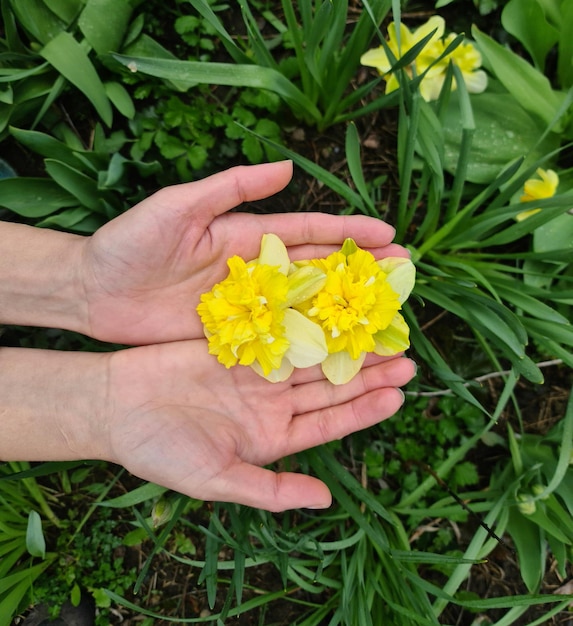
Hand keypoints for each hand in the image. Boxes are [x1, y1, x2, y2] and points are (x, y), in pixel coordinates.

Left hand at [80, 161, 405, 344]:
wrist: (94, 292)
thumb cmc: (130, 244)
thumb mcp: (177, 206)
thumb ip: (230, 187)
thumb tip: (287, 167)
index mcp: (246, 236)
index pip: (310, 231)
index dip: (350, 231)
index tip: (389, 236)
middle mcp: (255, 270)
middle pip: (319, 269)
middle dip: (361, 271)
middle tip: (404, 275)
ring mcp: (247, 305)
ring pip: (306, 305)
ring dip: (344, 308)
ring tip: (384, 313)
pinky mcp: (233, 335)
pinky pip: (278, 337)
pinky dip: (308, 341)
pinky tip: (337, 347)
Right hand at [104, 341, 415, 510]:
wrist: (114, 406)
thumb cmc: (159, 450)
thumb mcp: (216, 478)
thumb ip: (270, 489)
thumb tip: (325, 500)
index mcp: (272, 436)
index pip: (330, 422)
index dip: (364, 409)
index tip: (398, 394)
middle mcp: (271, 401)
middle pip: (328, 383)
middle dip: (366, 369)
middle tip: (403, 352)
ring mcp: (257, 369)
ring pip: (310, 352)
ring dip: (342, 340)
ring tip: (378, 325)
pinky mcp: (238, 341)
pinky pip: (279, 326)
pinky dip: (304, 316)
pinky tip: (330, 304)